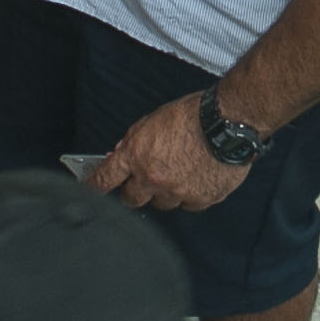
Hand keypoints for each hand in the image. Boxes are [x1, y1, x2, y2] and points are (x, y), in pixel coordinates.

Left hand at [90, 93, 251, 212]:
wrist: (229, 122)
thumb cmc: (194, 114)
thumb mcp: (153, 120)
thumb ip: (134, 140)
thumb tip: (119, 154)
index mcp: (137, 155)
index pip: (104, 179)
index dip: (93, 186)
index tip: (90, 189)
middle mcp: (153, 179)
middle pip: (131, 200)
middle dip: (134, 190)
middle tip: (145, 179)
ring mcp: (177, 193)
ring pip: (162, 204)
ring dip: (165, 192)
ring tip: (180, 171)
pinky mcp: (200, 200)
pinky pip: (188, 205)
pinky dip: (190, 195)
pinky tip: (198, 177)